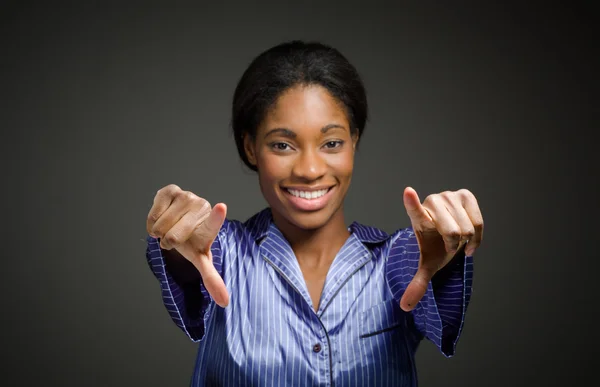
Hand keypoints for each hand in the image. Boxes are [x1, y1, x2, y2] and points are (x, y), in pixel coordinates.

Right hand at [146, 184, 228, 307]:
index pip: (213, 224)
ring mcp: (187, 196)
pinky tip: (162, 217)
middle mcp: (201, 208)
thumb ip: (212, 279)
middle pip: (174, 237)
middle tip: (174, 239)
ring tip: (168, 228)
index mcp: (210, 227)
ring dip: (159, 232)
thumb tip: (225, 303)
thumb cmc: (192, 241)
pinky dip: (152, 221)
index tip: (221, 208)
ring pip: (161, 226)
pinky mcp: (171, 189)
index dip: (216, 217)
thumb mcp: (201, 259)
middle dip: (168, 243)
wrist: (180, 221)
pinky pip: (153, 214)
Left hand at [400, 187, 482, 311]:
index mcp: (419, 218)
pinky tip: (469, 238)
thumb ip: (417, 284)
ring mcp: (449, 196)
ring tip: (457, 238)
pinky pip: (478, 222)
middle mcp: (432, 203)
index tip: (408, 192)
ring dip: (465, 240)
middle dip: (455, 244)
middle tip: (449, 245)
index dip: (411, 201)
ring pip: (467, 228)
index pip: (414, 210)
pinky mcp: (465, 194)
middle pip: (453, 232)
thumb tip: (405, 307)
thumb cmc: (436, 246)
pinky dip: (477, 237)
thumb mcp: (428, 264)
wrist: (448, 235)